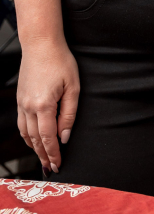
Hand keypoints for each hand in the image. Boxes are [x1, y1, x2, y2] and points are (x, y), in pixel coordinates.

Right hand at [16, 39, 79, 171]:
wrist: (41, 44)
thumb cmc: (60, 62)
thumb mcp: (73, 87)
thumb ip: (69, 114)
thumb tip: (65, 137)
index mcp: (43, 105)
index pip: (48, 137)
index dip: (53, 153)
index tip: (58, 165)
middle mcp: (28, 107)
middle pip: (34, 139)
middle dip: (43, 155)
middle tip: (51, 169)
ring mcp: (21, 103)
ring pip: (25, 134)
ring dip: (34, 148)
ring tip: (43, 159)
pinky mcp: (19, 99)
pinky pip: (20, 124)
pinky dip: (26, 136)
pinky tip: (33, 141)